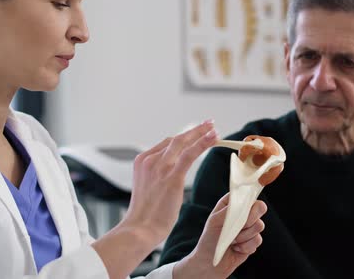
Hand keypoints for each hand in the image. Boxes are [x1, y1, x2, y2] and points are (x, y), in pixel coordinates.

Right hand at [122, 120, 217, 243]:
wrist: (139, 229)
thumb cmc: (145, 215)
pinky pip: (190, 154)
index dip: (183, 137)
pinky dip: (203, 143)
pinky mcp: (172, 176)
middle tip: (208, 124)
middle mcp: (150, 160)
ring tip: (213, 128)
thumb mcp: (148, 188)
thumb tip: (171, 175)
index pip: (166, 144)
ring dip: (201, 133)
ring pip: (184, 143)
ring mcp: (160, 166)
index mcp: (142, 161)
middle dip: (194, 131)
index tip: (195, 134)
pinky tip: (213, 137)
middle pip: (175, 139)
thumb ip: (158, 176)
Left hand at [173, 193, 266, 278]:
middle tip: (238, 227)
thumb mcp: (215, 221)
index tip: (245, 208)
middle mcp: (242, 214)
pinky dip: (246, 246)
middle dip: (249, 220)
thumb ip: (230, 211)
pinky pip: (258, 240)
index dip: (249, 199)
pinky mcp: (253, 240)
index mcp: (232, 205)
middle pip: (259, 208)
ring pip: (259, 225)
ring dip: (244, 236)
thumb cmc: (209, 239)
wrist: (210, 263)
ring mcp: (249, 227)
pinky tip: (236, 248)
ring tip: (233, 241)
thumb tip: (244, 203)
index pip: (247, 194)